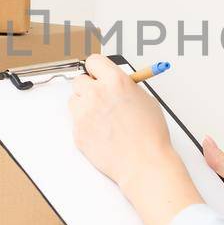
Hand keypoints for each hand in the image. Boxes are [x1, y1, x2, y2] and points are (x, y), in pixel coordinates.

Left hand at [68, 53, 173, 187]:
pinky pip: (76, 122)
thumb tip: (114, 83)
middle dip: (89, 88)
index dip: (96, 68)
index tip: (97, 73)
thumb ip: (126, 87)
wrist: (143, 163)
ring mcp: (84, 113)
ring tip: (102, 118)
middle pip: (79, 80)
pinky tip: (102, 132)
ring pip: (74, 101)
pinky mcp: (78, 131)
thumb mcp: (145, 100)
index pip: (94, 61)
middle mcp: (96, 94)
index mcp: (115, 82)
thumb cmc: (149, 136)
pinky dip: (85, 125)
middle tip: (100, 97)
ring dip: (84, 105)